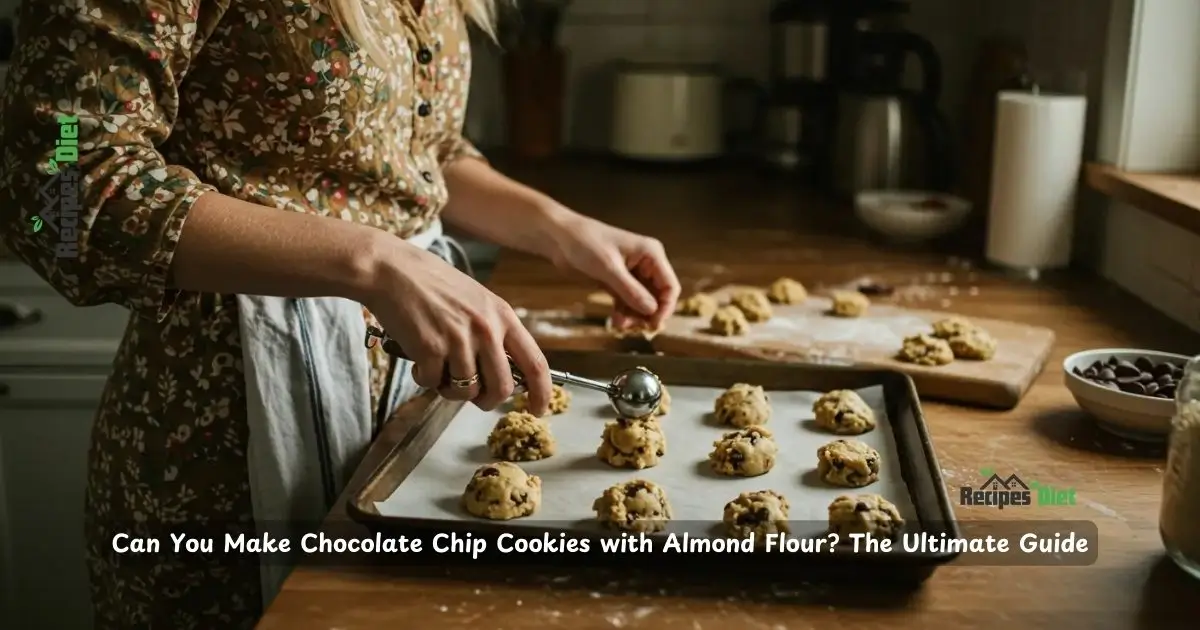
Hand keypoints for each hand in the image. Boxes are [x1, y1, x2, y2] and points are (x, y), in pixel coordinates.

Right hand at [363, 240, 551, 414]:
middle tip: (474, 396)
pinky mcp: (431, 349)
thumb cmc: (432, 283)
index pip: (536, 363)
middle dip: (488, 400)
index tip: (539, 409)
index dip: (541, 393)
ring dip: (450, 388)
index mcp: (503, 316)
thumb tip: (504, 370)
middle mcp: (486, 329)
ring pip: (467, 391)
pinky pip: (434, 384)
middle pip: (502, 387)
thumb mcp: (477, 300)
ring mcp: (459, 340)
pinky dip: (425, 379)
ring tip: (438, 368)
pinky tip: (418, 360)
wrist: (391, 270)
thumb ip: (493, 332)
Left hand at [546, 213, 680, 330]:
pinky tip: (616, 321)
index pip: (669, 285)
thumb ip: (630, 290)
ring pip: (643, 302)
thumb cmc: (585, 243)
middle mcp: (645, 264)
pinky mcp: (617, 282)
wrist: (559, 238)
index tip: (653, 324)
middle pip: (658, 296)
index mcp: (651, 254)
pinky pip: (628, 302)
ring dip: (635, 316)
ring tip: (620, 325)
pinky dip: (624, 313)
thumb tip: (652, 311)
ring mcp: (632, 274)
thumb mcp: (608, 268)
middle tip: (634, 328)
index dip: (665, 307)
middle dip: (648, 314)